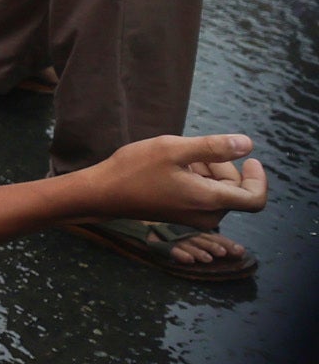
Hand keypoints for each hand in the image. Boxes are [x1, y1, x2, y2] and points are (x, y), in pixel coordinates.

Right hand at [76, 134, 266, 228]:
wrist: (104, 193)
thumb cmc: (135, 169)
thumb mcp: (173, 149)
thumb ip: (213, 147)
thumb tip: (248, 144)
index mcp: (210, 200)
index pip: (255, 198)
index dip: (258, 178)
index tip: (248, 157)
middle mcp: (208, 215)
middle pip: (235, 191)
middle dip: (223, 167)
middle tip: (195, 150)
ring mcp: (195, 219)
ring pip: (219, 193)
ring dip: (208, 172)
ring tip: (179, 157)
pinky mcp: (183, 216)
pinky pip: (203, 198)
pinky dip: (197, 181)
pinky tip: (173, 168)